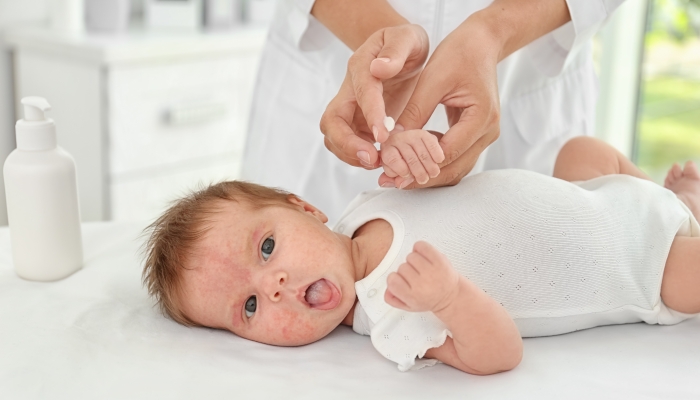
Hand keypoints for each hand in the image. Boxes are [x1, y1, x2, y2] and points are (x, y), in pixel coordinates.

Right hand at [320, 24, 428, 169]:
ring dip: (352, 155)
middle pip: (332, 122)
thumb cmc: (406, 43)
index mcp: (360, 67)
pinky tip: (382, 161)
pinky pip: (351, 145)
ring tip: (379, 162)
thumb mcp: (408, 37)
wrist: (403, 51)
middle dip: (347, 144)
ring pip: (336, 138)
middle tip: (372, 158)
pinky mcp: (359, 124)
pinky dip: (361, 158)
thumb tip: (379, 68)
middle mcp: (349, 91)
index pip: (361, 92)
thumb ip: (396, 49)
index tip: (382, 135)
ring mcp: (351, 110)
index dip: (369, 114)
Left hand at [378, 15, 500, 188]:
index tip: (392, 171)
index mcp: (481, 117)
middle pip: (453, 169)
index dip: (418, 165)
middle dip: (421, 177)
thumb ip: (415, 112)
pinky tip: (410, 158)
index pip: (447, 154)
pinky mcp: (476, 134)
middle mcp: (488, 132)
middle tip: (391, 182)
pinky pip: (455, 156)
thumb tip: (392, 141)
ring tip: (396, 176)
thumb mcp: (431, 79)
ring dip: (426, 173)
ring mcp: (484, 135)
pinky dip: (433, 161)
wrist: (481, 43)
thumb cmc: (458, 54)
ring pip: (455, 168)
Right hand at [384, 241, 459, 312]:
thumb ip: (394, 299)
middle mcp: (422, 284)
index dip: (394, 278)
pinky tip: (423, 256)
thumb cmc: (430, 299)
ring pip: (410, 256)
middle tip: (415, 276)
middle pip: (401, 267)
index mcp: (413, 296)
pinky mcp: (440, 260)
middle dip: (406, 270)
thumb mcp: (410, 306)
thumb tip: (387, 290)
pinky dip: (420, 248)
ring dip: (413, 260)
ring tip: (421, 268)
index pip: (392, 280)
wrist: (451, 296)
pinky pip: (421, 246)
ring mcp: (432, 271)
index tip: (401, 281)